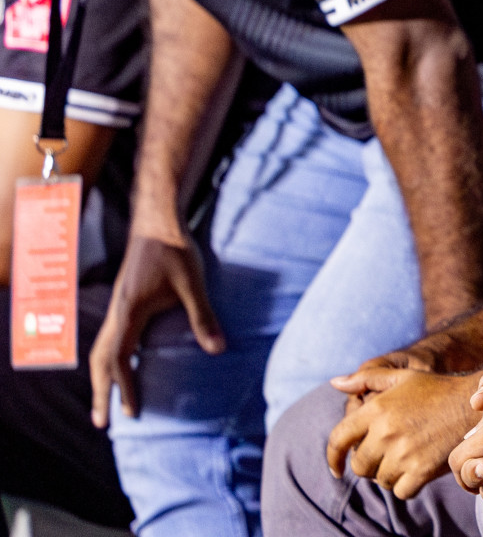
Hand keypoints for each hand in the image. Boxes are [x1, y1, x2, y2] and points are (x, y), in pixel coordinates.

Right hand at [89, 231, 223, 425]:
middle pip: (100, 360)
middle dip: (102, 392)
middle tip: (102, 422)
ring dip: (102, 376)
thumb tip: (218, 350)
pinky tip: (120, 366)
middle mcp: (117, 313)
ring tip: (106, 401)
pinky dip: (108, 359)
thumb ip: (203, 317)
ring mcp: (117, 307)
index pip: (119, 360)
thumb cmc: (175, 251)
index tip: (131, 412)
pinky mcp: (124, 301)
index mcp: (130, 313)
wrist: (157, 223)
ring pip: (101, 349)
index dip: (124, 388)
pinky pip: (109, 338)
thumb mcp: (193, 284)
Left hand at [326, 366, 479, 498]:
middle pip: (360, 466)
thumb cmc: (436, 389)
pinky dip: (406, 485)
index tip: (336, 467)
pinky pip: (401, 491)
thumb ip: (366, 378)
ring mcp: (403, 453)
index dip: (332, 457)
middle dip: (369, 464)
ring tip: (406, 459)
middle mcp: (385, 432)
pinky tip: (418, 470)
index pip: (338, 439)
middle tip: (387, 456)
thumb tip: (335, 383)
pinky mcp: (421, 471)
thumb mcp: (402, 376)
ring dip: (389, 474)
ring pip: (380, 480)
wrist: (476, 404)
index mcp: (376, 409)